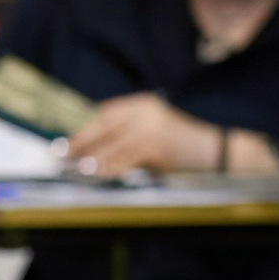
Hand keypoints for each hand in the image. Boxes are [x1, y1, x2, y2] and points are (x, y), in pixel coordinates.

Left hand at [67, 93, 221, 177]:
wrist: (219, 153)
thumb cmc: (184, 150)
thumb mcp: (153, 137)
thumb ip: (125, 138)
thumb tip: (87, 150)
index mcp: (142, 105)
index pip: (103, 113)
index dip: (79, 125)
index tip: (60, 138)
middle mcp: (144, 111)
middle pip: (102, 125)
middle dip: (78, 141)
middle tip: (58, 154)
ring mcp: (151, 126)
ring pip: (110, 144)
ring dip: (89, 158)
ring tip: (73, 168)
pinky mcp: (156, 144)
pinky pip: (124, 159)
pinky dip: (108, 168)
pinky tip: (96, 174)